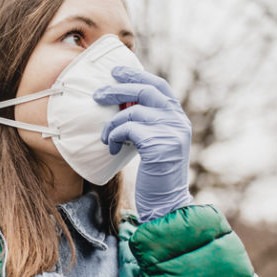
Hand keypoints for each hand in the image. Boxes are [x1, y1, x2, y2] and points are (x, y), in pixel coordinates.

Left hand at [94, 66, 193, 221]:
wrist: (166, 204)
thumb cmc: (155, 175)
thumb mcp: (154, 143)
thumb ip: (147, 123)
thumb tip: (122, 103)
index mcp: (178, 118)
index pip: (159, 86)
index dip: (136, 76)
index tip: (116, 72)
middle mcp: (178, 121)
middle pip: (145, 91)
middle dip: (118, 89)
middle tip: (98, 94)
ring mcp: (171, 132)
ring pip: (133, 113)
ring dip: (112, 123)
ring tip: (105, 136)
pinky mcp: (160, 145)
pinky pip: (128, 129)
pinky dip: (114, 136)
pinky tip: (112, 147)